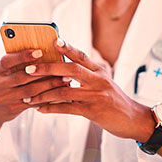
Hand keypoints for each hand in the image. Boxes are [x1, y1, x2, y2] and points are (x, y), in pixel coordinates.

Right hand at [0, 49, 68, 145]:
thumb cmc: (2, 83)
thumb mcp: (2, 72)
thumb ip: (15, 63)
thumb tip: (41, 52)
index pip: (6, 61)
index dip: (22, 56)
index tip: (39, 52)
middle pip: (20, 77)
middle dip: (43, 71)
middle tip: (60, 66)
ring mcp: (2, 98)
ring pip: (30, 90)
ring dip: (49, 84)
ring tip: (64, 79)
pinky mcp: (11, 109)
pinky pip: (32, 102)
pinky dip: (46, 96)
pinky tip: (58, 92)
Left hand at [25, 39, 154, 142]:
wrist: (133, 120)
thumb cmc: (114, 101)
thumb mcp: (104, 83)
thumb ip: (87, 75)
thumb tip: (63, 70)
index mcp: (100, 71)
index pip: (82, 55)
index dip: (68, 47)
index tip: (54, 40)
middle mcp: (98, 80)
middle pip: (70, 68)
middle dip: (47, 68)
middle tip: (28, 69)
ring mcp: (95, 95)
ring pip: (64, 90)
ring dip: (43, 93)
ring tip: (28, 97)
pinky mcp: (92, 111)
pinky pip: (67, 108)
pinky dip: (51, 108)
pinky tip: (40, 109)